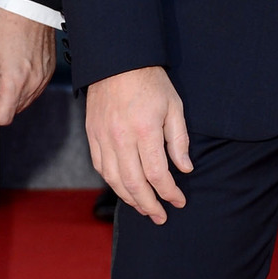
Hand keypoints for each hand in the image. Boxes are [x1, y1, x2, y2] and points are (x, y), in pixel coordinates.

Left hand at [0, 6, 55, 125]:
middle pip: (10, 109)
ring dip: (5, 92)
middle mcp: (33, 84)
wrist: (30, 4)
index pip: (1, 117)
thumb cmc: (6, 22)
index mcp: (16, 81)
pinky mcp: (48, 71)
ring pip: (20, 101)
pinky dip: (18, 84)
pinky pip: (31, 89)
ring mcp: (43, 78)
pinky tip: (11, 64)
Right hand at [85, 66, 191, 222]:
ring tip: (144, 208)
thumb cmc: (150, 82)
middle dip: (149, 205)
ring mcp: (103, 137)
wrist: (117, 61)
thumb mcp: (174, 107)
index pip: (157, 174)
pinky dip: (113, 183)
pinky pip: (101, 167)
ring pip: (115, 180)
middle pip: (134, 184)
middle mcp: (121, 138)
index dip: (169, 193)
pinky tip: (124, 189)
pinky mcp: (92, 135)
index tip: (179, 201)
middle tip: (161, 217)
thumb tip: (185, 169)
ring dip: (130, 199)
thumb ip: (178, 140)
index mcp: (145, 130)